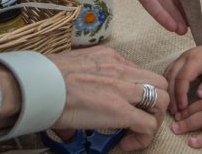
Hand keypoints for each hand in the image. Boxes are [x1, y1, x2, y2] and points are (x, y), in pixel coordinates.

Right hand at [0, 46, 169, 150]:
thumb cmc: (46, 79)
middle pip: (159, 82)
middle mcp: (122, 68)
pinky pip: (148, 124)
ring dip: (154, 118)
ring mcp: (123, 88)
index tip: (125, 107)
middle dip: (155, 103)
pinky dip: (144, 137)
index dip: (138, 92)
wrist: (40, 85)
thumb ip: (81, 86)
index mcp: (110, 57)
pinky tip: (127, 144)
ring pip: (162, 100)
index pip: (138, 72)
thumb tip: (71, 118)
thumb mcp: (72, 69)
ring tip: (137, 132)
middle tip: (139, 119)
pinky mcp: (120, 110)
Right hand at [164, 27, 201, 112]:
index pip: (183, 77)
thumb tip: (199, 96)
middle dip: (172, 95)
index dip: (180, 94)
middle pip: (172, 76)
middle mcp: (185, 56)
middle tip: (174, 111)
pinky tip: (172, 96)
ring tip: (172, 107)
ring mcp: (181, 58)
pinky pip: (170, 72)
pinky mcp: (181, 61)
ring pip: (168, 74)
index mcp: (196, 58)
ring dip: (168, 91)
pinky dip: (168, 85)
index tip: (183, 108)